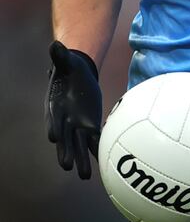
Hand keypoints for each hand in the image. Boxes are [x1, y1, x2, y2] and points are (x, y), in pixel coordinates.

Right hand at [45, 40, 102, 178]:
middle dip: (66, 152)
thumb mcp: (65, 62)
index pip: (54, 119)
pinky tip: (104, 165)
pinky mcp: (90, 126)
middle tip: (67, 166)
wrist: (77, 76)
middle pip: (65, 139)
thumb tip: (55, 44)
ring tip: (85, 177)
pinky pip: (95, 141)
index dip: (54, 127)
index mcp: (56, 107)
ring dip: (82, 160)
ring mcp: (78, 126)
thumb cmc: (69, 69)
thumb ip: (60, 56)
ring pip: (79, 146)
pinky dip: (98, 152)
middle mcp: (65, 121)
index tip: (53, 137)